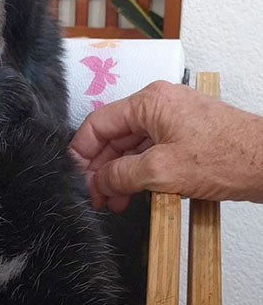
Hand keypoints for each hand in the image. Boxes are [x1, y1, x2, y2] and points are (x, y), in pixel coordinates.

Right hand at [69, 80, 262, 210]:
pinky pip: (151, 153)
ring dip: (120, 175)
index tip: (75, 176)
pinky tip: (135, 194)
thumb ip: (121, 175)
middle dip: (101, 169)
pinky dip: (139, 174)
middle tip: (95, 196)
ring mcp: (174, 121)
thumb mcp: (161, 170)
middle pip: (114, 137)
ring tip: (114, 201)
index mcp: (150, 103)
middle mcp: (159, 106)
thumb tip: (100, 182)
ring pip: (132, 148)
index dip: (82, 152)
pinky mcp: (186, 138)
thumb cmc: (228, 157)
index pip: (98, 123)